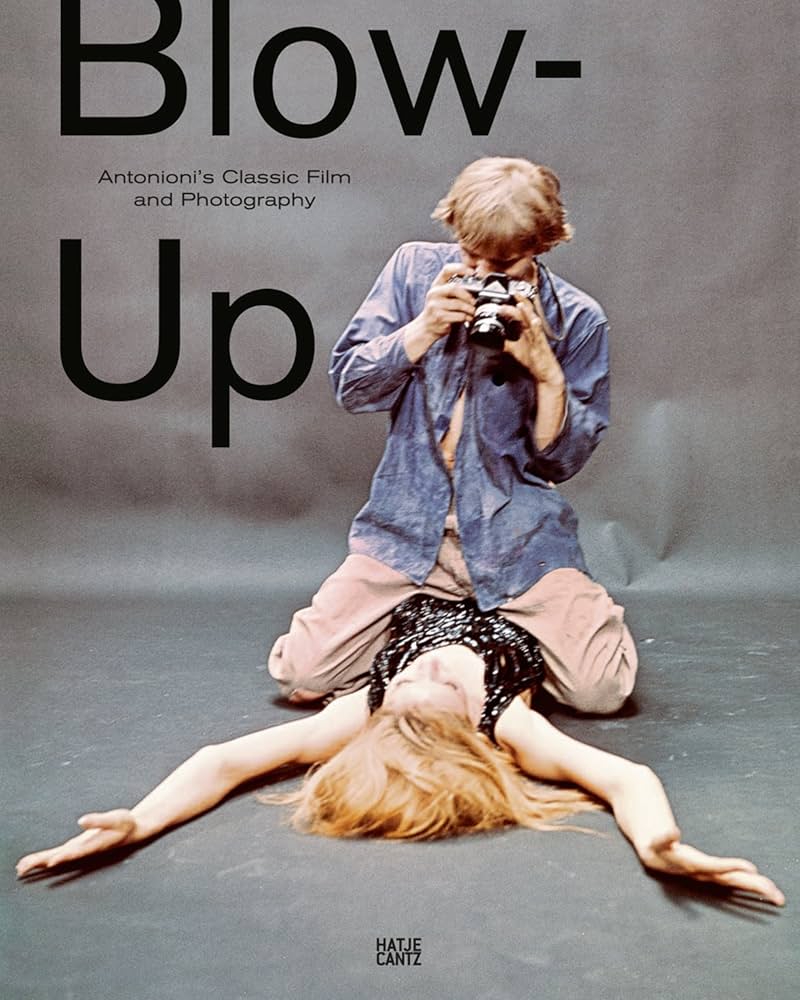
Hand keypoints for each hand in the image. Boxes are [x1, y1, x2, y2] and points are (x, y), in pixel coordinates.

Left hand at [16, 809, 138, 876]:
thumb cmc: (126, 824)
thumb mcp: (116, 818)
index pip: (75, 851)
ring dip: (39, 861)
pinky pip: (59, 853)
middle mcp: (84, 849)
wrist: (133, 831)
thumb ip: (98, 820)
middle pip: (59, 857)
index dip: (63, 856)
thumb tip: (81, 821)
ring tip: (21, 868)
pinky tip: (38, 861)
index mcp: (94, 844)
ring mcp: (80, 849)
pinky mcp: (79, 846)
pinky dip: (46, 858)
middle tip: (22, 868)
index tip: (50, 861)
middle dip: (41, 862)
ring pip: (57, 857)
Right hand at [416, 263, 475, 339]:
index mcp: (436, 285)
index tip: (472, 272)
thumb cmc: (439, 310)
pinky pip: (458, 315)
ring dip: (469, 308)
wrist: (426, 327)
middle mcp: (434, 293)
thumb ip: (454, 289)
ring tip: (473, 311)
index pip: (447, 270)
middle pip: (454, 288)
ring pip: (458, 304)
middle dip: (467, 295)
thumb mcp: (443, 296)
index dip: (460, 268)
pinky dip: (466, 317)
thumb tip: (476, 285)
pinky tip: (468, 318)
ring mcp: (435, 305)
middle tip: (474, 301)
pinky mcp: (439, 317)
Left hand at [501, 293, 563, 386]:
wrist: (545, 374)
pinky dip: (534, 323)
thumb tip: (491, 340)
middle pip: (526, 310)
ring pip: (532, 318)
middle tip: (510, 290)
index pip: (519, 312)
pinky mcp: (541, 343)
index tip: (502, 296)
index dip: (511, 303)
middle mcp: (532, 330)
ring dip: (525, 308)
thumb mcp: (513, 351)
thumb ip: (504, 343)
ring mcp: (537, 335)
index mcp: (526, 330)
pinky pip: (538, 331)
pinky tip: (531, 317)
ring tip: (517, 300)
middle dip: (519, 299)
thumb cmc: (532, 362)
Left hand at [638, 828, 784, 905]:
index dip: (753, 887)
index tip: (776, 895)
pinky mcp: (650, 842)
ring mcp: (668, 856)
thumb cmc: (665, 838)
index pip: (731, 880)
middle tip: (774, 893)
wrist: (635, 814)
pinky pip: (659, 840)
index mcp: (698, 869)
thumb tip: (748, 873)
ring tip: (737, 866)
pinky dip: (666, 837)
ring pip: (695, 863)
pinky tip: (674, 831)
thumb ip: (716, 866)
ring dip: (714, 866)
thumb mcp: (693, 855)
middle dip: (746, 884)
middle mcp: (686, 868)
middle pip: (721, 876)